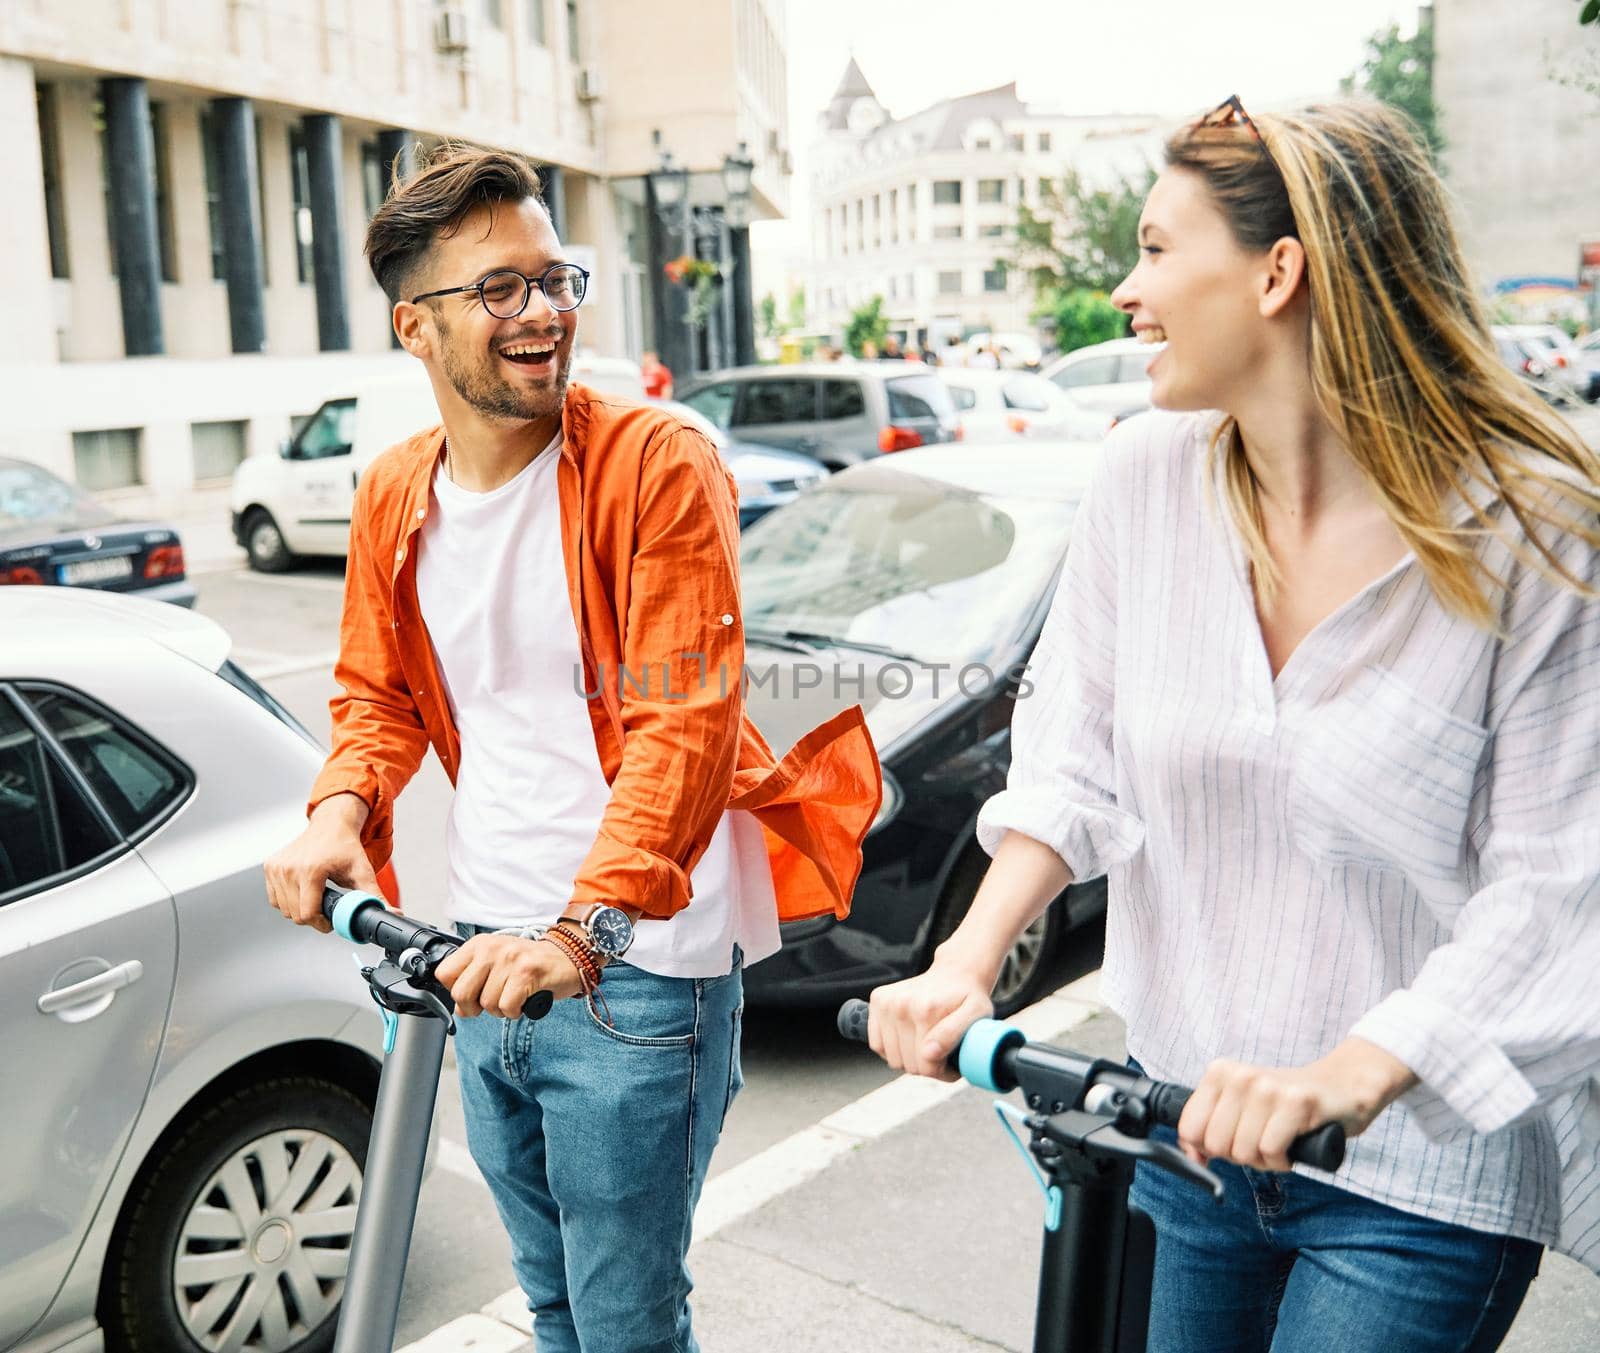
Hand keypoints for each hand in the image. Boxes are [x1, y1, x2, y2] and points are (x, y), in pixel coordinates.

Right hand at [264, 796, 379, 933]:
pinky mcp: (270, 867)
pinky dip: (288, 900)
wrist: (331, 824)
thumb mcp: (362, 871)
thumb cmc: (345, 847)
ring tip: (316, 894)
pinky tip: (303, 890)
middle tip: (326, 906)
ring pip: (284, 909)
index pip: (308, 914)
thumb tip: (392, 914)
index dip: (321, 923)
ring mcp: (277, 867)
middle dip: (313, 917)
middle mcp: (290, 868)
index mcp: (311, 871)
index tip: (331, 922)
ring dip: (300, 908)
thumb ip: (374, 896)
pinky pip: (275, 899)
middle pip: (295, 915)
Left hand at [434, 935, 584, 1017]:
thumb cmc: (530, 966)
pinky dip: (516, 1011)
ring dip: (502, 1010)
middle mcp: (491, 948)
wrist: (568, 958)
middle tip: (493, 1003)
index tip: (473, 993)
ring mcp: (509, 959)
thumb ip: (474, 984)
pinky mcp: (527, 972)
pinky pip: (507, 1006)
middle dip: (475, 1008)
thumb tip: (460, 1010)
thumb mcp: (496, 966)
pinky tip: (525, 1000)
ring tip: (515, 996)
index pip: (444, 973)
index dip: (456, 991)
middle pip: (461, 993)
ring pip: (487, 1003)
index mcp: (479, 944)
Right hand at [867, 961, 993, 1081]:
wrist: (955, 972)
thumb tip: (928, 1054)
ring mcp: (886, 1001)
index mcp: (926, 1010)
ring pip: (892, 1058)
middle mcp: (901, 1004)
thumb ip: (953, 1034)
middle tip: (941, 1053)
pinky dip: (892, 1049)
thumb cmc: (968, 997)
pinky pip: (877, 1044)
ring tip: (925, 1044)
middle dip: (927, 1065)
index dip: (942, 1071)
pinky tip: (908, 1039)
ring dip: (909, 1058)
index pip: (926, 1066)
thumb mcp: (976, 1014)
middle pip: (909, 1064)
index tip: (953, 1063)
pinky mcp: (877, 999)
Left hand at [1178, 1038, 1417, 1171]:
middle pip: (1217, 1144)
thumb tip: (1190, 1156)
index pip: (1189, 1127)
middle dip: (1239, 1156)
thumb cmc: (1288, 1103)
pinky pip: (1271, 1150)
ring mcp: (1268, 1087)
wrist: (1343, 1084)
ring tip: (1280, 1144)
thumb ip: (1211, 1127)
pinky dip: (1282, 1160)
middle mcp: (1240, 1075)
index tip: (1226, 1149)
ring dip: (1264, 1161)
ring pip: (1244, 1151)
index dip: (1205, 1150)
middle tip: (1261, 1145)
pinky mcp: (1297, 1102)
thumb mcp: (1241, 1106)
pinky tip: (1292, 1147)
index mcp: (1220, 1073)